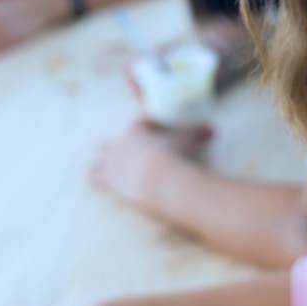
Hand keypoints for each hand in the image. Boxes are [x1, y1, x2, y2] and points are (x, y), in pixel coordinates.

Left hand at [88, 120, 212, 210]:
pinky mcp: (108, 182)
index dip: (144, 126)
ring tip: (100, 165)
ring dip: (100, 162)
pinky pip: (93, 178)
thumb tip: (213, 129)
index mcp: (137, 131)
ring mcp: (111, 164)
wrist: (161, 180)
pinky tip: (94, 180)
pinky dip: (94, 178)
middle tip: (123, 150)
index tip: (149, 128)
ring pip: (98, 160)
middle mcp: (120, 145)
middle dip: (115, 145)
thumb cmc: (174, 155)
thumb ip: (199, 132)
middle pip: (111, 142)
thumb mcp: (189, 140)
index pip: (138, 123)